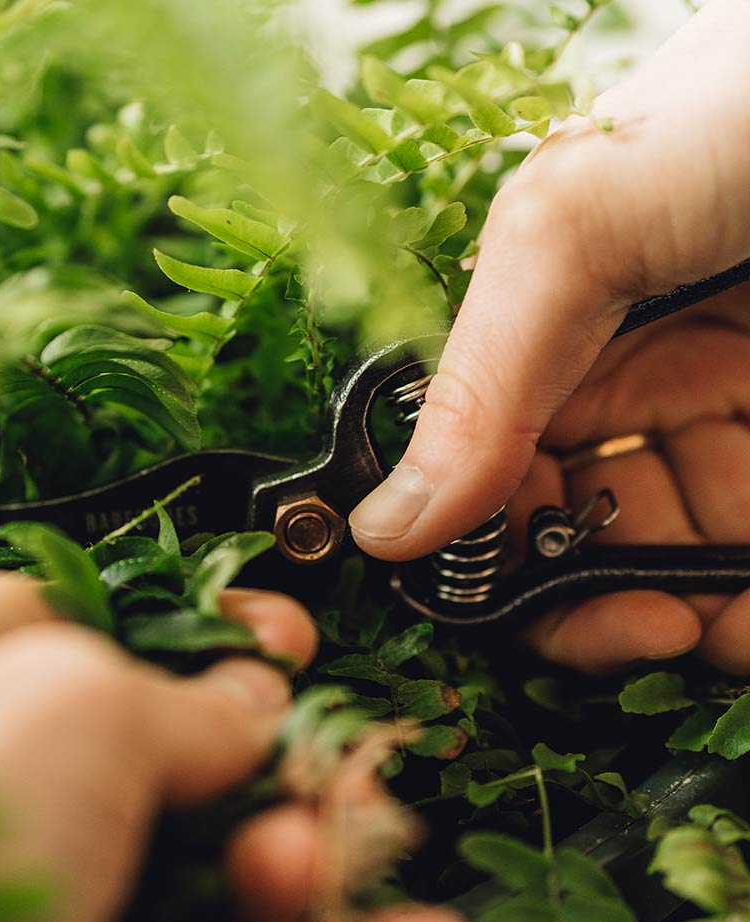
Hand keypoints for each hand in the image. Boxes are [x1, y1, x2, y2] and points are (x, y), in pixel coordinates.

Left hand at [0, 575, 469, 921]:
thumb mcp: (65, 703)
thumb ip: (170, 695)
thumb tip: (247, 704)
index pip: (69, 633)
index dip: (180, 625)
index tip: (278, 634)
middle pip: (169, 767)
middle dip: (275, 764)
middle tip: (334, 766)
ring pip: (214, 880)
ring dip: (305, 864)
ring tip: (331, 863)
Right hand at [348, 0, 749, 673]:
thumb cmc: (732, 113)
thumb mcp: (570, 231)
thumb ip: (475, 384)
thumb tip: (384, 531)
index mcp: (542, 337)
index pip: (472, 477)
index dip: (468, 552)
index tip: (490, 600)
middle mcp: (629, 389)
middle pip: (563, 542)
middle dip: (576, 607)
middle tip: (632, 627)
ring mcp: (727, 424)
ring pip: (665, 570)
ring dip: (669, 626)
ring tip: (697, 632)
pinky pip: (748, 574)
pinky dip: (739, 625)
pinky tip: (738, 628)